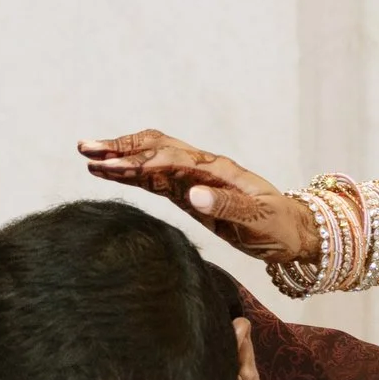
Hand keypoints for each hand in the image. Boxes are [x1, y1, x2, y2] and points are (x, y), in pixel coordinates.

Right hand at [80, 130, 319, 263]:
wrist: (293, 232)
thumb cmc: (278, 225)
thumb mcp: (257, 219)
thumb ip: (225, 205)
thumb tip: (192, 193)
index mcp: (215, 169)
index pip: (169, 160)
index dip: (138, 162)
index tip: (109, 167)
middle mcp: (201, 168)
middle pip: (154, 148)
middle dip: (120, 147)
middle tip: (85, 149)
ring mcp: (194, 179)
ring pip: (150, 160)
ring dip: (120, 157)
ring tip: (87, 157)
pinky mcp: (189, 194)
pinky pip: (155, 179)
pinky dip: (131, 174)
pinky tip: (110, 173)